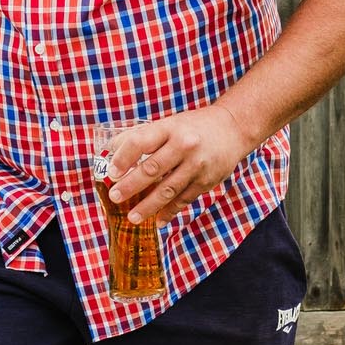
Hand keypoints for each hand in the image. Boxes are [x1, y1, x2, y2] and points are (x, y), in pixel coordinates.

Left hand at [103, 103, 263, 223]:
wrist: (233, 128)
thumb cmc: (194, 127)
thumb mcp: (169, 124)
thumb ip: (143, 136)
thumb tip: (111, 149)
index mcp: (170, 128)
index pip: (141, 142)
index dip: (123, 157)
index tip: (112, 172)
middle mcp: (184, 145)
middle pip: (152, 168)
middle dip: (131, 185)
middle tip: (115, 197)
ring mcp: (197, 165)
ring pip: (168, 189)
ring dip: (148, 205)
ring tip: (132, 217)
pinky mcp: (207, 181)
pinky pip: (184, 199)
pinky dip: (170, 211)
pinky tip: (158, 221)